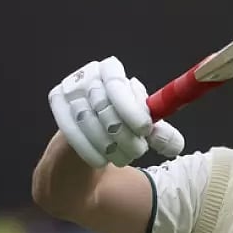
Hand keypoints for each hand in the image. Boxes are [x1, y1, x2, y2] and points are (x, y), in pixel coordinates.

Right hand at [48, 56, 183, 167]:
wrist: (84, 140)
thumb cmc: (117, 126)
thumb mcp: (140, 129)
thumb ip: (158, 134)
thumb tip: (176, 146)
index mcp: (111, 70)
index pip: (117, 82)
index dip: (131, 106)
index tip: (144, 129)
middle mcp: (87, 75)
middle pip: (103, 103)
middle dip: (123, 132)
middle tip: (138, 151)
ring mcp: (68, 90)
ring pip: (88, 120)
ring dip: (109, 145)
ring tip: (123, 158)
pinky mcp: (55, 106)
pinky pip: (72, 132)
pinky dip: (89, 150)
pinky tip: (101, 161)